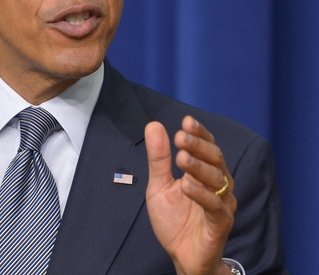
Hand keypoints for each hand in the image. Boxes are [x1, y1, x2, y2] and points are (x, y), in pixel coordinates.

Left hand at [145, 116, 236, 274]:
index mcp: (204, 173)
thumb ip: (159, 158)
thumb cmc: (175, 220)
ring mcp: (221, 204)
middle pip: (215, 159)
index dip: (200, 134)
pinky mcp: (220, 223)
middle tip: (181, 136)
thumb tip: (154, 125)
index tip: (186, 121)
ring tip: (181, 158)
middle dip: (198, 146)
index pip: (207, 147)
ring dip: (198, 167)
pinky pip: (214, 207)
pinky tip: (186, 185)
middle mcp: (218, 185)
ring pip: (217, 180)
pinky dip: (201, 195)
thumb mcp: (159, 185)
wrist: (182, 255)